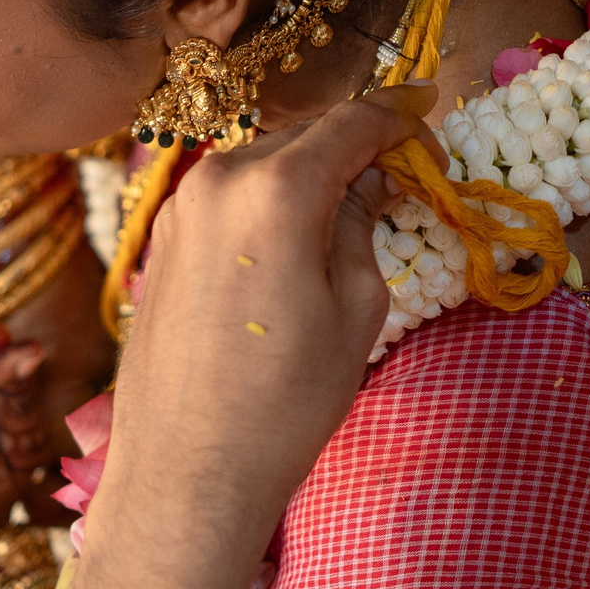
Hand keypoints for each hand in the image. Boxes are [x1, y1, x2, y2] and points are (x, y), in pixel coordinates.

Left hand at [71, 88, 434, 588]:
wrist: (186, 473)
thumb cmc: (285, 400)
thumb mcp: (355, 308)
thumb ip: (362, 224)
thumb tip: (368, 181)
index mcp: (276, 187)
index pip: (353, 120)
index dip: (401, 115)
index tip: (430, 116)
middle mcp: (219, 180)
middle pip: (305, 136)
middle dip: (354, 147)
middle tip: (399, 176)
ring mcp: (179, 209)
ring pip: (262, 164)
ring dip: (307, 175)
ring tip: (346, 214)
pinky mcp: (158, 242)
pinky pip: (227, 198)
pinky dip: (266, 203)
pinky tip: (292, 242)